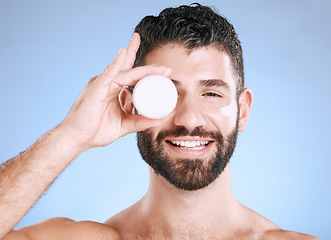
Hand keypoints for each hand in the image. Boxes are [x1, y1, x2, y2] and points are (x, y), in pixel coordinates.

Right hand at [59, 33, 169, 150]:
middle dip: (148, 67)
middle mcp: (108, 83)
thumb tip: (159, 120)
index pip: (132, 77)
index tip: (165, 74)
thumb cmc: (96, 131)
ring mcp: (101, 84)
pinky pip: (107, 74)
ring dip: (144, 70)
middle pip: (130, 69)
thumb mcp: (124, 125)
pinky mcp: (95, 88)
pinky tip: (123, 54)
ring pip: (125, 72)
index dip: (148, 73)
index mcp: (113, 90)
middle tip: (167, 68)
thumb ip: (139, 122)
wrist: (77, 139)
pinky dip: (116, 64)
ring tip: (161, 69)